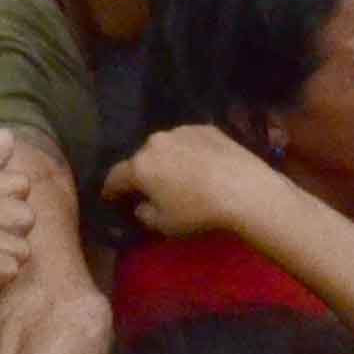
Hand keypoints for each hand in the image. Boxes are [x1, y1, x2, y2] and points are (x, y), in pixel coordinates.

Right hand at [103, 122, 281, 244]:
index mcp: (140, 166)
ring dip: (167, 160)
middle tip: (151, 190)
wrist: (244, 188)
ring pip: (165, 147)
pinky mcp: (206, 127)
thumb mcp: (164, 226)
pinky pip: (188, 141)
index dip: (110, 190)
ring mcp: (181, 131)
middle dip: (142, 174)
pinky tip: (202, 166)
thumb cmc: (198, 211)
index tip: (110, 198)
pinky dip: (189, 152)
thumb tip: (142, 205)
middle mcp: (155, 142)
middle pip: (141, 159)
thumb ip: (144, 214)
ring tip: (180, 177)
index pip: (115, 177)